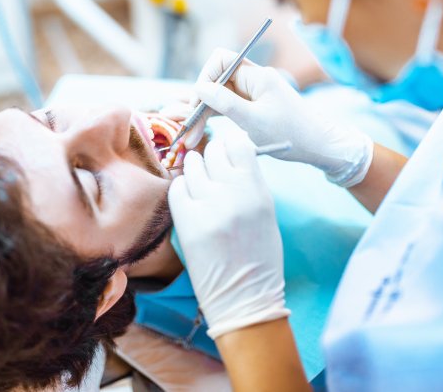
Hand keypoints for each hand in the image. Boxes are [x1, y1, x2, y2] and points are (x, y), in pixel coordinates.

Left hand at [168, 135, 289, 338]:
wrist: (244, 297)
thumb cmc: (259, 257)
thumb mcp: (266, 213)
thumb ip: (250, 182)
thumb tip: (232, 154)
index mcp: (258, 191)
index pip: (238, 145)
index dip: (231, 144)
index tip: (228, 150)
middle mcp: (233, 194)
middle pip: (213, 151)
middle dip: (212, 156)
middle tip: (213, 169)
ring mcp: (207, 207)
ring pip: (192, 166)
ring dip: (194, 170)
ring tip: (200, 186)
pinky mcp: (187, 222)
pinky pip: (176, 188)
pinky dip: (181, 190)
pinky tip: (189, 201)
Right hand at [187, 48, 373, 186]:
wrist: (319, 146)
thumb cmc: (292, 133)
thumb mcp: (255, 121)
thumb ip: (226, 103)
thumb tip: (200, 88)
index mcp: (257, 76)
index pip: (221, 61)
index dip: (204, 78)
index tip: (197, 103)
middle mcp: (254, 80)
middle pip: (216, 80)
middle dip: (199, 102)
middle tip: (187, 129)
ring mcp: (253, 94)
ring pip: (219, 97)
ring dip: (204, 115)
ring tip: (190, 138)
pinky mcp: (253, 108)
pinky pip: (227, 107)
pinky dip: (214, 118)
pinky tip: (201, 131)